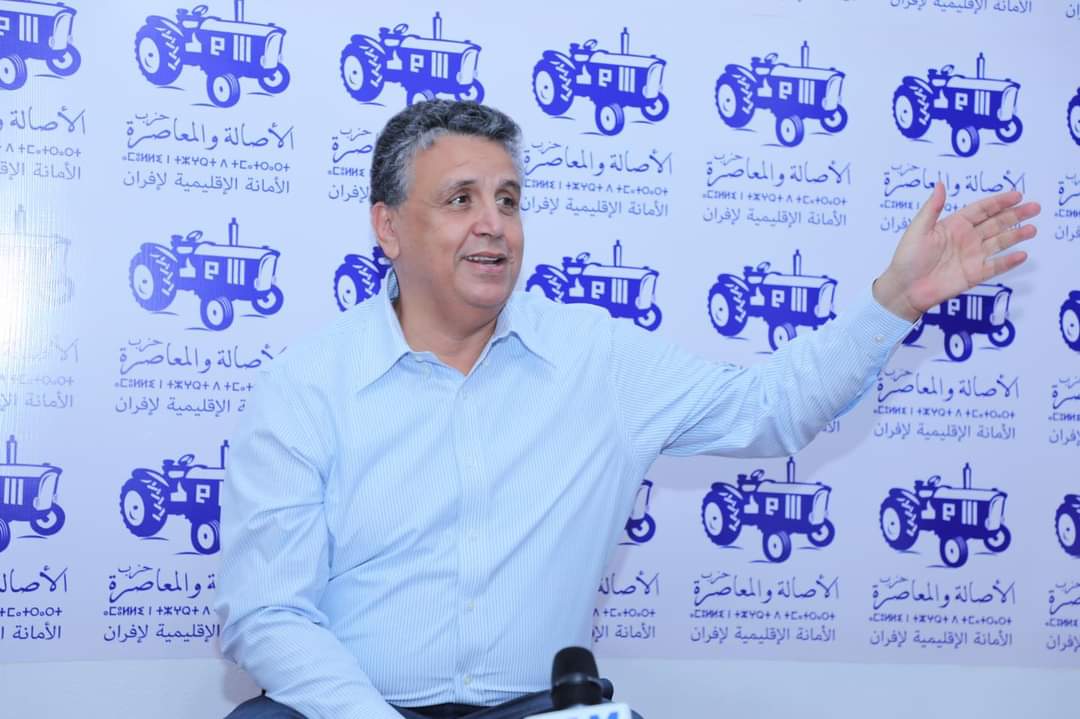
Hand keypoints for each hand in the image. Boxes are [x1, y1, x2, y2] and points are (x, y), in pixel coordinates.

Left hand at [872, 183, 1038, 320]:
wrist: (904, 289)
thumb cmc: (907, 258)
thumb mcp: (918, 230)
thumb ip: (932, 208)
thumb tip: (940, 184)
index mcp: (954, 225)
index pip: (981, 210)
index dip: (999, 202)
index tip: (1017, 195)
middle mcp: (966, 238)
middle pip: (996, 223)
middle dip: (1015, 215)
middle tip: (1034, 207)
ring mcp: (972, 257)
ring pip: (999, 242)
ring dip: (1016, 235)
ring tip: (1032, 229)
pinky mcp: (974, 274)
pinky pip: (995, 266)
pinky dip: (1008, 261)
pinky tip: (1022, 254)